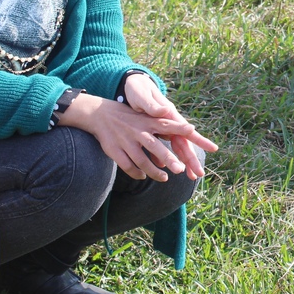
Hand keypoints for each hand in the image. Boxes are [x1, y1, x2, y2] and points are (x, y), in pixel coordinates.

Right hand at [59, 90, 216, 181]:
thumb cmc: (131, 118)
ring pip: (142, 161)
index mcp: (148, 121)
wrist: (101, 115)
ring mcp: (126, 142)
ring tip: (164, 178)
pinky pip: (128, 166)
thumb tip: (183, 135)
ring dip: (154, 172)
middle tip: (180, 170)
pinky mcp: (114, 150)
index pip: (167, 124)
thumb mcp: (146, 117)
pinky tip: (143, 176)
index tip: (192, 130)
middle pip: (155, 147)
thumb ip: (162, 126)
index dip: (179, 127)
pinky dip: (137, 173)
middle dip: (168, 159)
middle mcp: (138, 131)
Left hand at [123, 74, 218, 178]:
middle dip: (192, 160)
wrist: (131, 84)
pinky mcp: (154, 130)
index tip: (213, 149)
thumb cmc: (137, 90)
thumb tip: (166, 110)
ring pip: (176, 147)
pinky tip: (166, 168)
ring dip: (183, 161)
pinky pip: (163, 146)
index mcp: (169, 115)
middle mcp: (169, 122)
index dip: (199, 140)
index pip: (187, 131)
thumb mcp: (142, 96)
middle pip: (183, 143)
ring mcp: (162, 127)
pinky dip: (167, 157)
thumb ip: (152, 106)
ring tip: (191, 176)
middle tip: (200, 175)